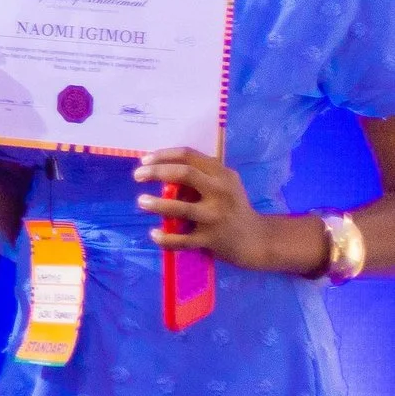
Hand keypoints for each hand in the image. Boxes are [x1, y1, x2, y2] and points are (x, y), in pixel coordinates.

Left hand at [134, 147, 298, 270]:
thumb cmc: (233, 207)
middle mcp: (220, 192)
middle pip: (184, 174)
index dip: (163, 155)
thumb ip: (201, 174)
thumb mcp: (225, 184)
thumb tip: (160, 166)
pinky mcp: (210, 239)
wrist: (257, 239)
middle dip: (156, 172)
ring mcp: (215, 217)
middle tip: (137, 176)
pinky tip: (154, 234)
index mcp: (222, 174)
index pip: (189, 155)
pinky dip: (165, 238)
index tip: (144, 161)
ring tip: (141, 202)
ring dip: (157, 204)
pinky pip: (182, 240)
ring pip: (180, 208)